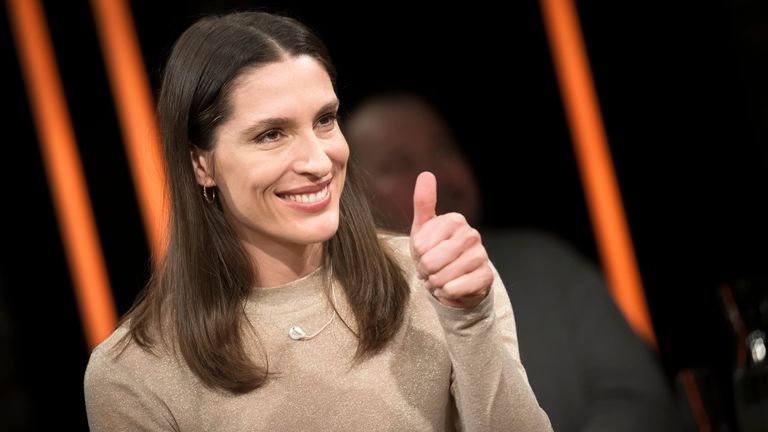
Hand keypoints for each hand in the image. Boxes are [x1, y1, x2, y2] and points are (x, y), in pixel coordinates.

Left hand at [410, 171, 493, 308]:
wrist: (451, 280)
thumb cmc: (434, 251)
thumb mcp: (423, 228)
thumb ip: (424, 202)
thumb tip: (426, 174)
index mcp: (456, 220)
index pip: (422, 244)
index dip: (418, 254)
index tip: (423, 253)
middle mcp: (472, 235)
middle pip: (432, 261)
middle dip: (426, 270)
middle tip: (430, 268)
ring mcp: (481, 256)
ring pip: (444, 276)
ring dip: (436, 282)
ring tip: (439, 277)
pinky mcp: (486, 277)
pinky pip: (457, 289)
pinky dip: (447, 293)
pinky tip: (449, 288)